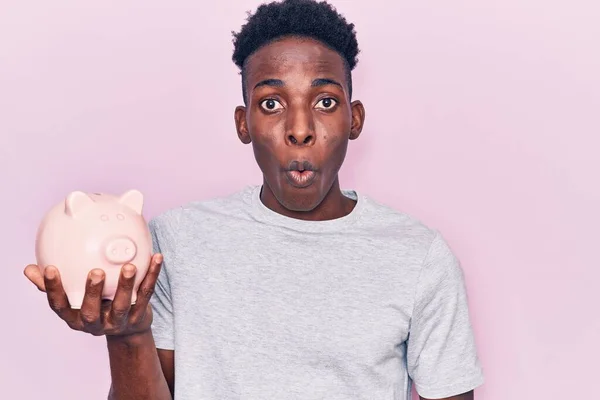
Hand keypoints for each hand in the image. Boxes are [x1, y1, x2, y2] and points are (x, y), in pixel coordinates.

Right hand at [23, 253, 162, 336]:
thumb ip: (55, 284)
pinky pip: (146, 294)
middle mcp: (96, 323)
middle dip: (93, 292)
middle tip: (96, 271)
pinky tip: (157, 258)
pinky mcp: (139, 316)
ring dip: (126, 285)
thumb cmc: (97, 305)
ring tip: (130, 266)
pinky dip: (152, 276)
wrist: (128, 329)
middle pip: (92, 311)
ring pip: (123, 305)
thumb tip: (30, 269)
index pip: (59, 305)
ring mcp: (118, 321)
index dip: (53, 289)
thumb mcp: (75, 299)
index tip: (50, 268)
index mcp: (75, 316)